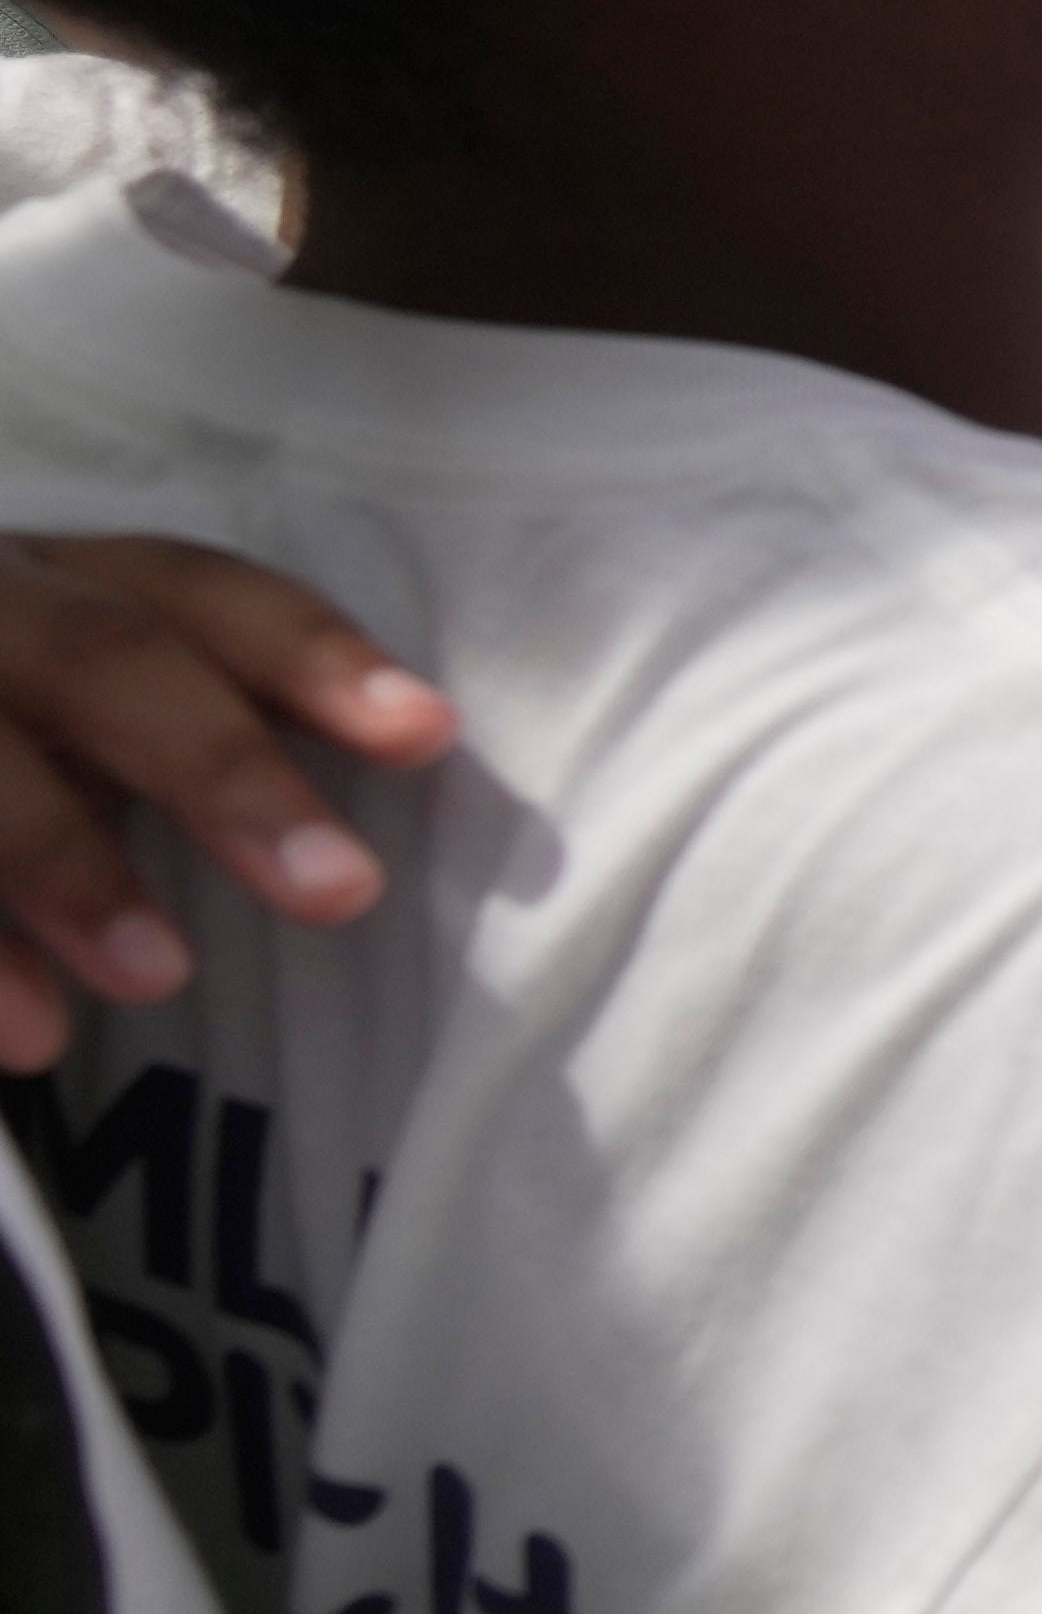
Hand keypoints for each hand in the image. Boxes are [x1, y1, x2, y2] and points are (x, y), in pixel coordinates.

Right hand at [0, 537, 449, 1074]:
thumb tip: (349, 831)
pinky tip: (21, 1034)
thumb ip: (159, 746)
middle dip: (221, 767)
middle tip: (341, 890)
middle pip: (100, 660)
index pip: (194, 593)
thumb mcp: (49, 714)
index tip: (429, 735)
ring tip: (159, 978)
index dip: (310, 654)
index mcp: (44, 579)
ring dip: (64, 861)